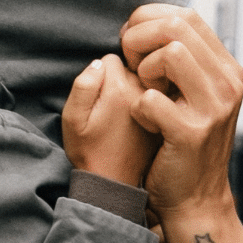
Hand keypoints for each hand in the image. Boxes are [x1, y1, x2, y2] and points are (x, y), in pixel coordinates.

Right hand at [62, 55, 156, 186]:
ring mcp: (160, 102)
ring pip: (146, 79)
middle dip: (119, 78)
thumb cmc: (89, 150)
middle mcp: (143, 91)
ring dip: (135, 89)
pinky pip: (158, 94)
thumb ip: (84, 85)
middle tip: (111, 108)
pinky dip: (150, 101)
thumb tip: (100, 62)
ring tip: (124, 116)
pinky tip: (140, 120)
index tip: (98, 99)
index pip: (111, 58)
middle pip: (132, 65)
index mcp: (119, 87)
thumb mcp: (73, 119)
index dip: (100, 75)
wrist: (115, 183)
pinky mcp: (168, 114)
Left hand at [122, 6, 242, 220]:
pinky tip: (145, 122)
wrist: (195, 199)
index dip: (149, 19)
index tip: (133, 42)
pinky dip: (138, 108)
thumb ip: (185, 61)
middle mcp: (229, 84)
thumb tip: (152, 21)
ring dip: (143, 69)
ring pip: (170, 53)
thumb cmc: (183, 143)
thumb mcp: (195, 95)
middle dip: (140, 38)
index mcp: (228, 70)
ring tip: (143, 91)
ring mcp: (214, 108)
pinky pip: (151, 98)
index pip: (187, 15)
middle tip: (131, 64)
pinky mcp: (192, 133)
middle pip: (177, 25)